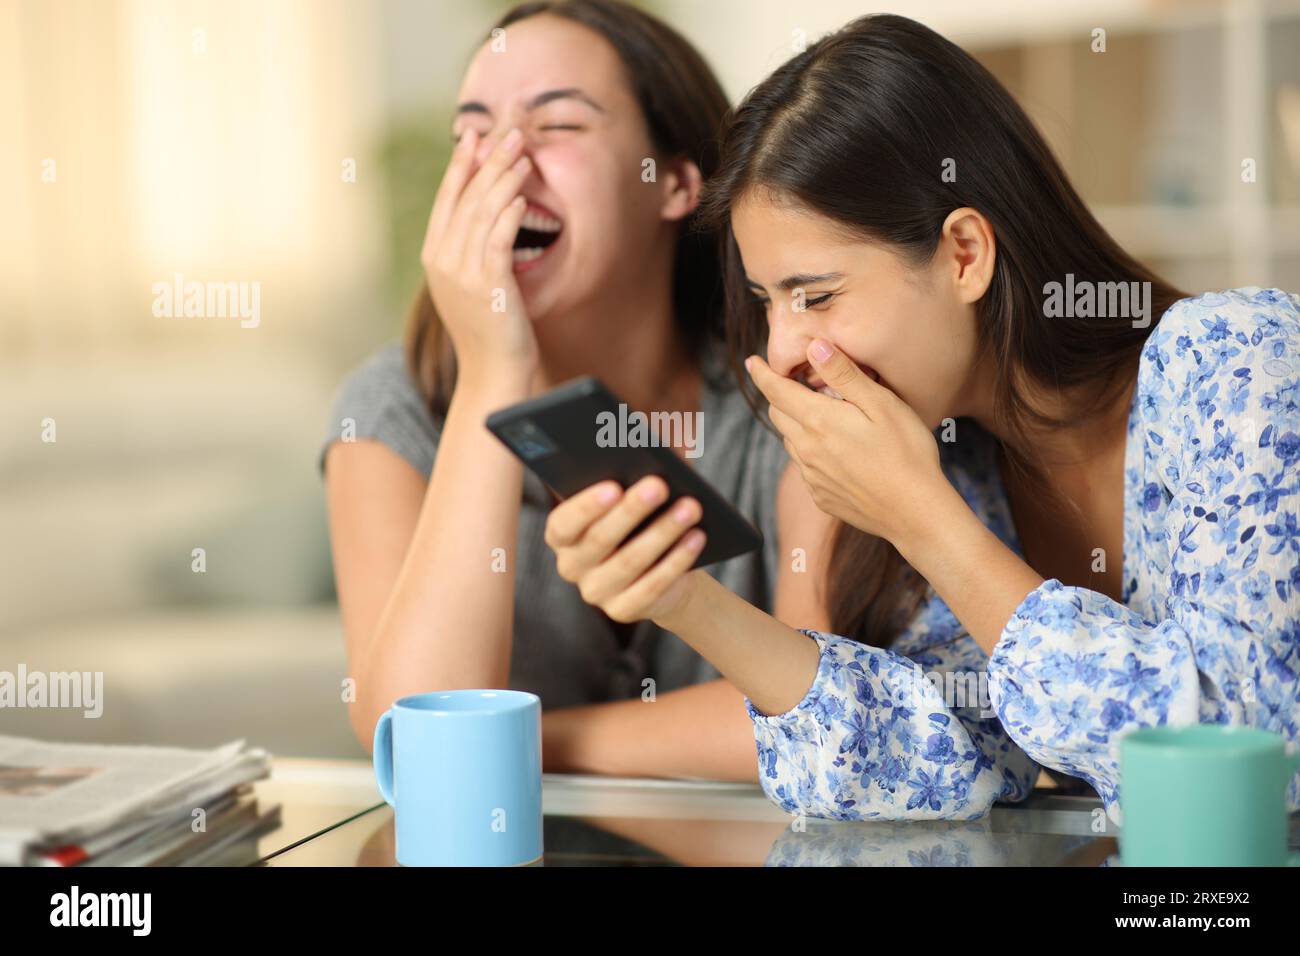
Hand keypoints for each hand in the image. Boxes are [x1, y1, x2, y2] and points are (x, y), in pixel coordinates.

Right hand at [421, 128, 537, 383]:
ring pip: (481, 213)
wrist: (493, 375)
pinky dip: (509, 214)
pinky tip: (522, 196)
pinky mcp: (486, 286)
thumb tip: (491, 214)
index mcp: (436, 258)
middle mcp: (443, 261)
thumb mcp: (475, 286)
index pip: (448, 200)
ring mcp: (461, 273)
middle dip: (488, 160)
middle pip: (465, 198)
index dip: (462, 164)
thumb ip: (475, 250)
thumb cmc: (491, 332)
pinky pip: (497, 239)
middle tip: (509, 131)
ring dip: (503, 179)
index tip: (476, 134)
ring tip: (522, 153)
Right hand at [544, 476, 706, 624]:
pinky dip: (676, 560)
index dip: (587, 506)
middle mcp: (571, 565)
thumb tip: (650, 457)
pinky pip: (651, 587)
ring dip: (662, 532)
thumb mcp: (629, 494)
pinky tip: (696, 537)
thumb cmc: (640, 519)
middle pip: (599, 540)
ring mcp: (595, 592)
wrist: (662, 569)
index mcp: (561, 533)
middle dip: (632, 511)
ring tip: (690, 507)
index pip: (564, 523)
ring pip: (629, 563)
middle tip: (660, 485)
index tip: (614, 485)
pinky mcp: (623, 610)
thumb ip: (629, 474)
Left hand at [746, 339, 947, 547]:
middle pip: (778, 415)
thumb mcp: (881, 403)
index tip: (752, 362)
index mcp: (819, 422)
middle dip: (782, 397)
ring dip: (797, 425)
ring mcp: (812, 477)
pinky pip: (805, 468)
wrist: (915, 512)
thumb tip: (814, 347)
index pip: (776, 391)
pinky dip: (811, 453)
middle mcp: (807, 450)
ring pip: (791, 441)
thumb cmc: (906, 452)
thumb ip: (843, 374)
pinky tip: (839, 452)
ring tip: (826, 418)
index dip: (762, 373)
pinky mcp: (820, 496)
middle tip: (800, 386)